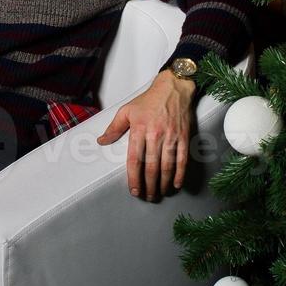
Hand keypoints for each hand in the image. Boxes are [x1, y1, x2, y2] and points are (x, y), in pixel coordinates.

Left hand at [96, 70, 195, 199]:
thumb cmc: (149, 100)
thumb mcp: (127, 110)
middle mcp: (155, 135)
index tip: (134, 190)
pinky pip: (182, 160)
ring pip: (167, 167)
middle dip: (149, 186)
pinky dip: (180, 174)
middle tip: (147, 197)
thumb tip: (101, 141)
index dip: (134, 178)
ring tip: (159, 194)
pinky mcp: (184, 137)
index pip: (135, 160)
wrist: (173, 88)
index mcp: (139, 129)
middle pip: (151, 167)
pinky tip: (176, 184)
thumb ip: (114, 128)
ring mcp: (171, 137)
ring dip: (163, 184)